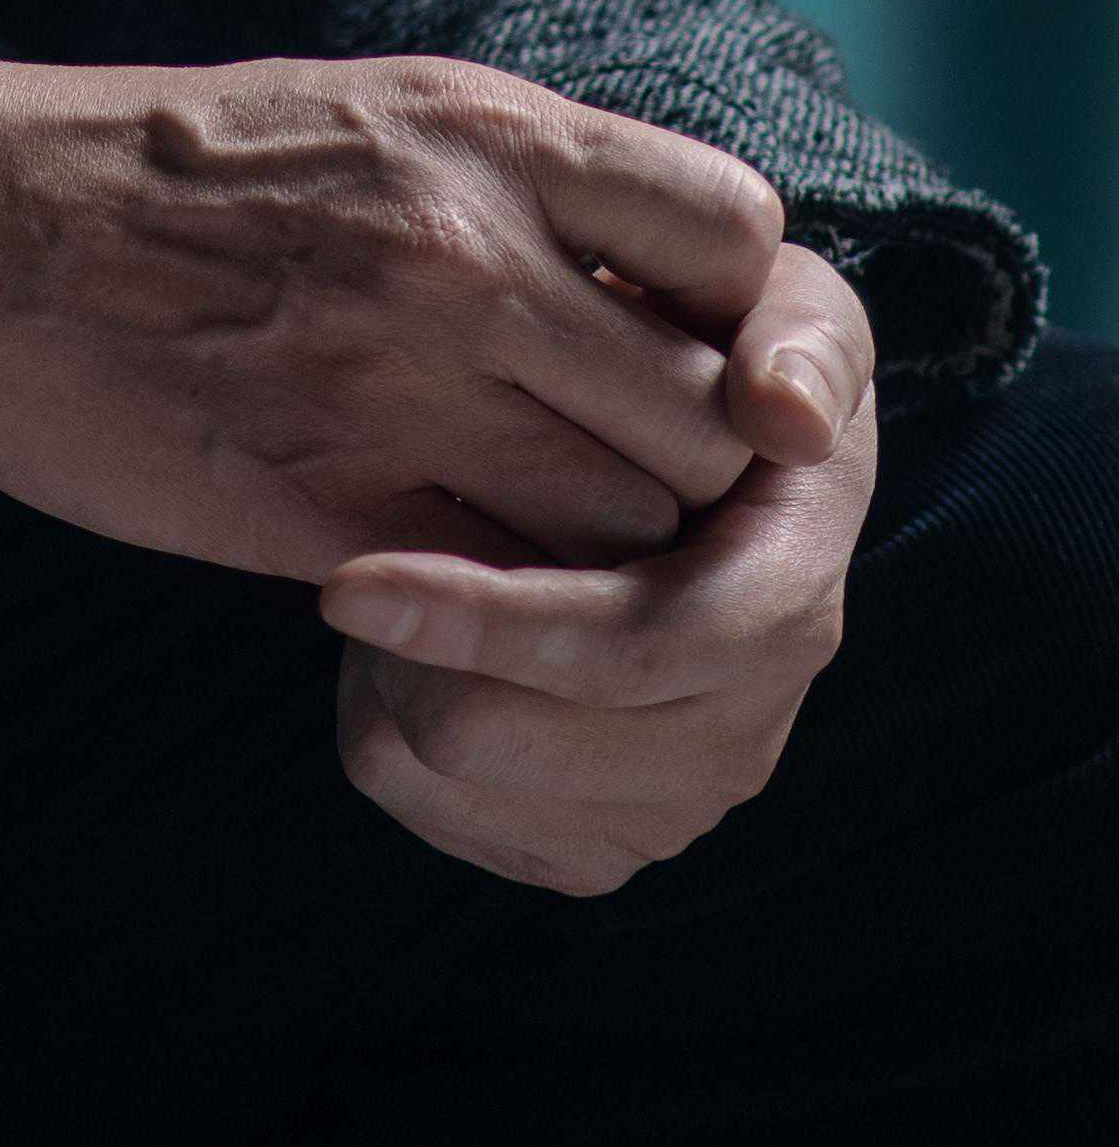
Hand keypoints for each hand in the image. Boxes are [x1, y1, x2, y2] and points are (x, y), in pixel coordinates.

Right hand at [0, 5, 790, 580]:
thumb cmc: (145, 167)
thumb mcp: (360, 113)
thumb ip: (511, 186)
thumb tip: (652, 286)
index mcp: (480, 130)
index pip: (745, 240)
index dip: (743, 320)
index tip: (690, 357)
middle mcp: (471, 249)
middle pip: (713, 418)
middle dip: (697, 475)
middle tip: (640, 498)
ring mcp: (404, 387)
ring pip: (635, 528)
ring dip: (618, 564)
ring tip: (555, 556)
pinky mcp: (333, 513)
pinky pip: (513, 604)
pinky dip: (517, 620)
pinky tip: (461, 595)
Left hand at [315, 239, 874, 890]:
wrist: (672, 448)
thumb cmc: (707, 351)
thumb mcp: (776, 308)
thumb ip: (801, 336)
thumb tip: (783, 417)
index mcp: (786, 599)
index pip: (636, 649)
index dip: (492, 626)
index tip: (346, 581)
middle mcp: (744, 723)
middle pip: (515, 738)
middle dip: (415, 645)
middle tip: (367, 544)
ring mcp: (671, 795)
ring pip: (459, 776)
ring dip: (398, 674)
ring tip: (408, 567)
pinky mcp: (595, 839)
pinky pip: (434, 810)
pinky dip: (391, 726)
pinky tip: (418, 638)